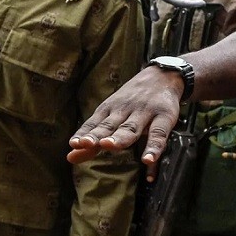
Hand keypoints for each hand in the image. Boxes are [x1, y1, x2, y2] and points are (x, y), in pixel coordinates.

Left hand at [67, 66, 184, 179]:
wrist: (162, 76)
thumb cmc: (132, 101)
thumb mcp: (111, 115)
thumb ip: (94, 139)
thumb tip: (70, 157)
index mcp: (109, 110)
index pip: (94, 124)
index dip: (84, 134)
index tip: (73, 144)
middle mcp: (124, 110)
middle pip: (109, 125)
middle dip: (97, 135)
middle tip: (85, 143)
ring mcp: (144, 113)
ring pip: (130, 127)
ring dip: (120, 137)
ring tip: (109, 146)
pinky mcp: (164, 116)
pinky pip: (158, 134)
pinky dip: (153, 147)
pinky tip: (148, 159)